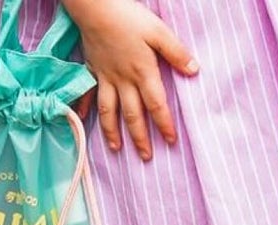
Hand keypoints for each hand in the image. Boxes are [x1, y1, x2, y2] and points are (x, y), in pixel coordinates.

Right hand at [64, 0, 198, 159]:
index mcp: (142, 73)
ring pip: (109, 111)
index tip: (171, 141)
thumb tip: (194, 71)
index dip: (164, 125)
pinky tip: (82, 119)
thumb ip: (176, 53)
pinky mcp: (92, 69)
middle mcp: (123, 81)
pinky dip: (83, 107)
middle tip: (145, 156)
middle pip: (133, 115)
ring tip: (116, 148)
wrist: (95, 6)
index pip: (156, 106)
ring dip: (112, 131)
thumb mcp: (158, 31)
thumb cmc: (128, 17)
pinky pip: (88, 93)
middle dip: (140, 138)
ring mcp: (105, 77)